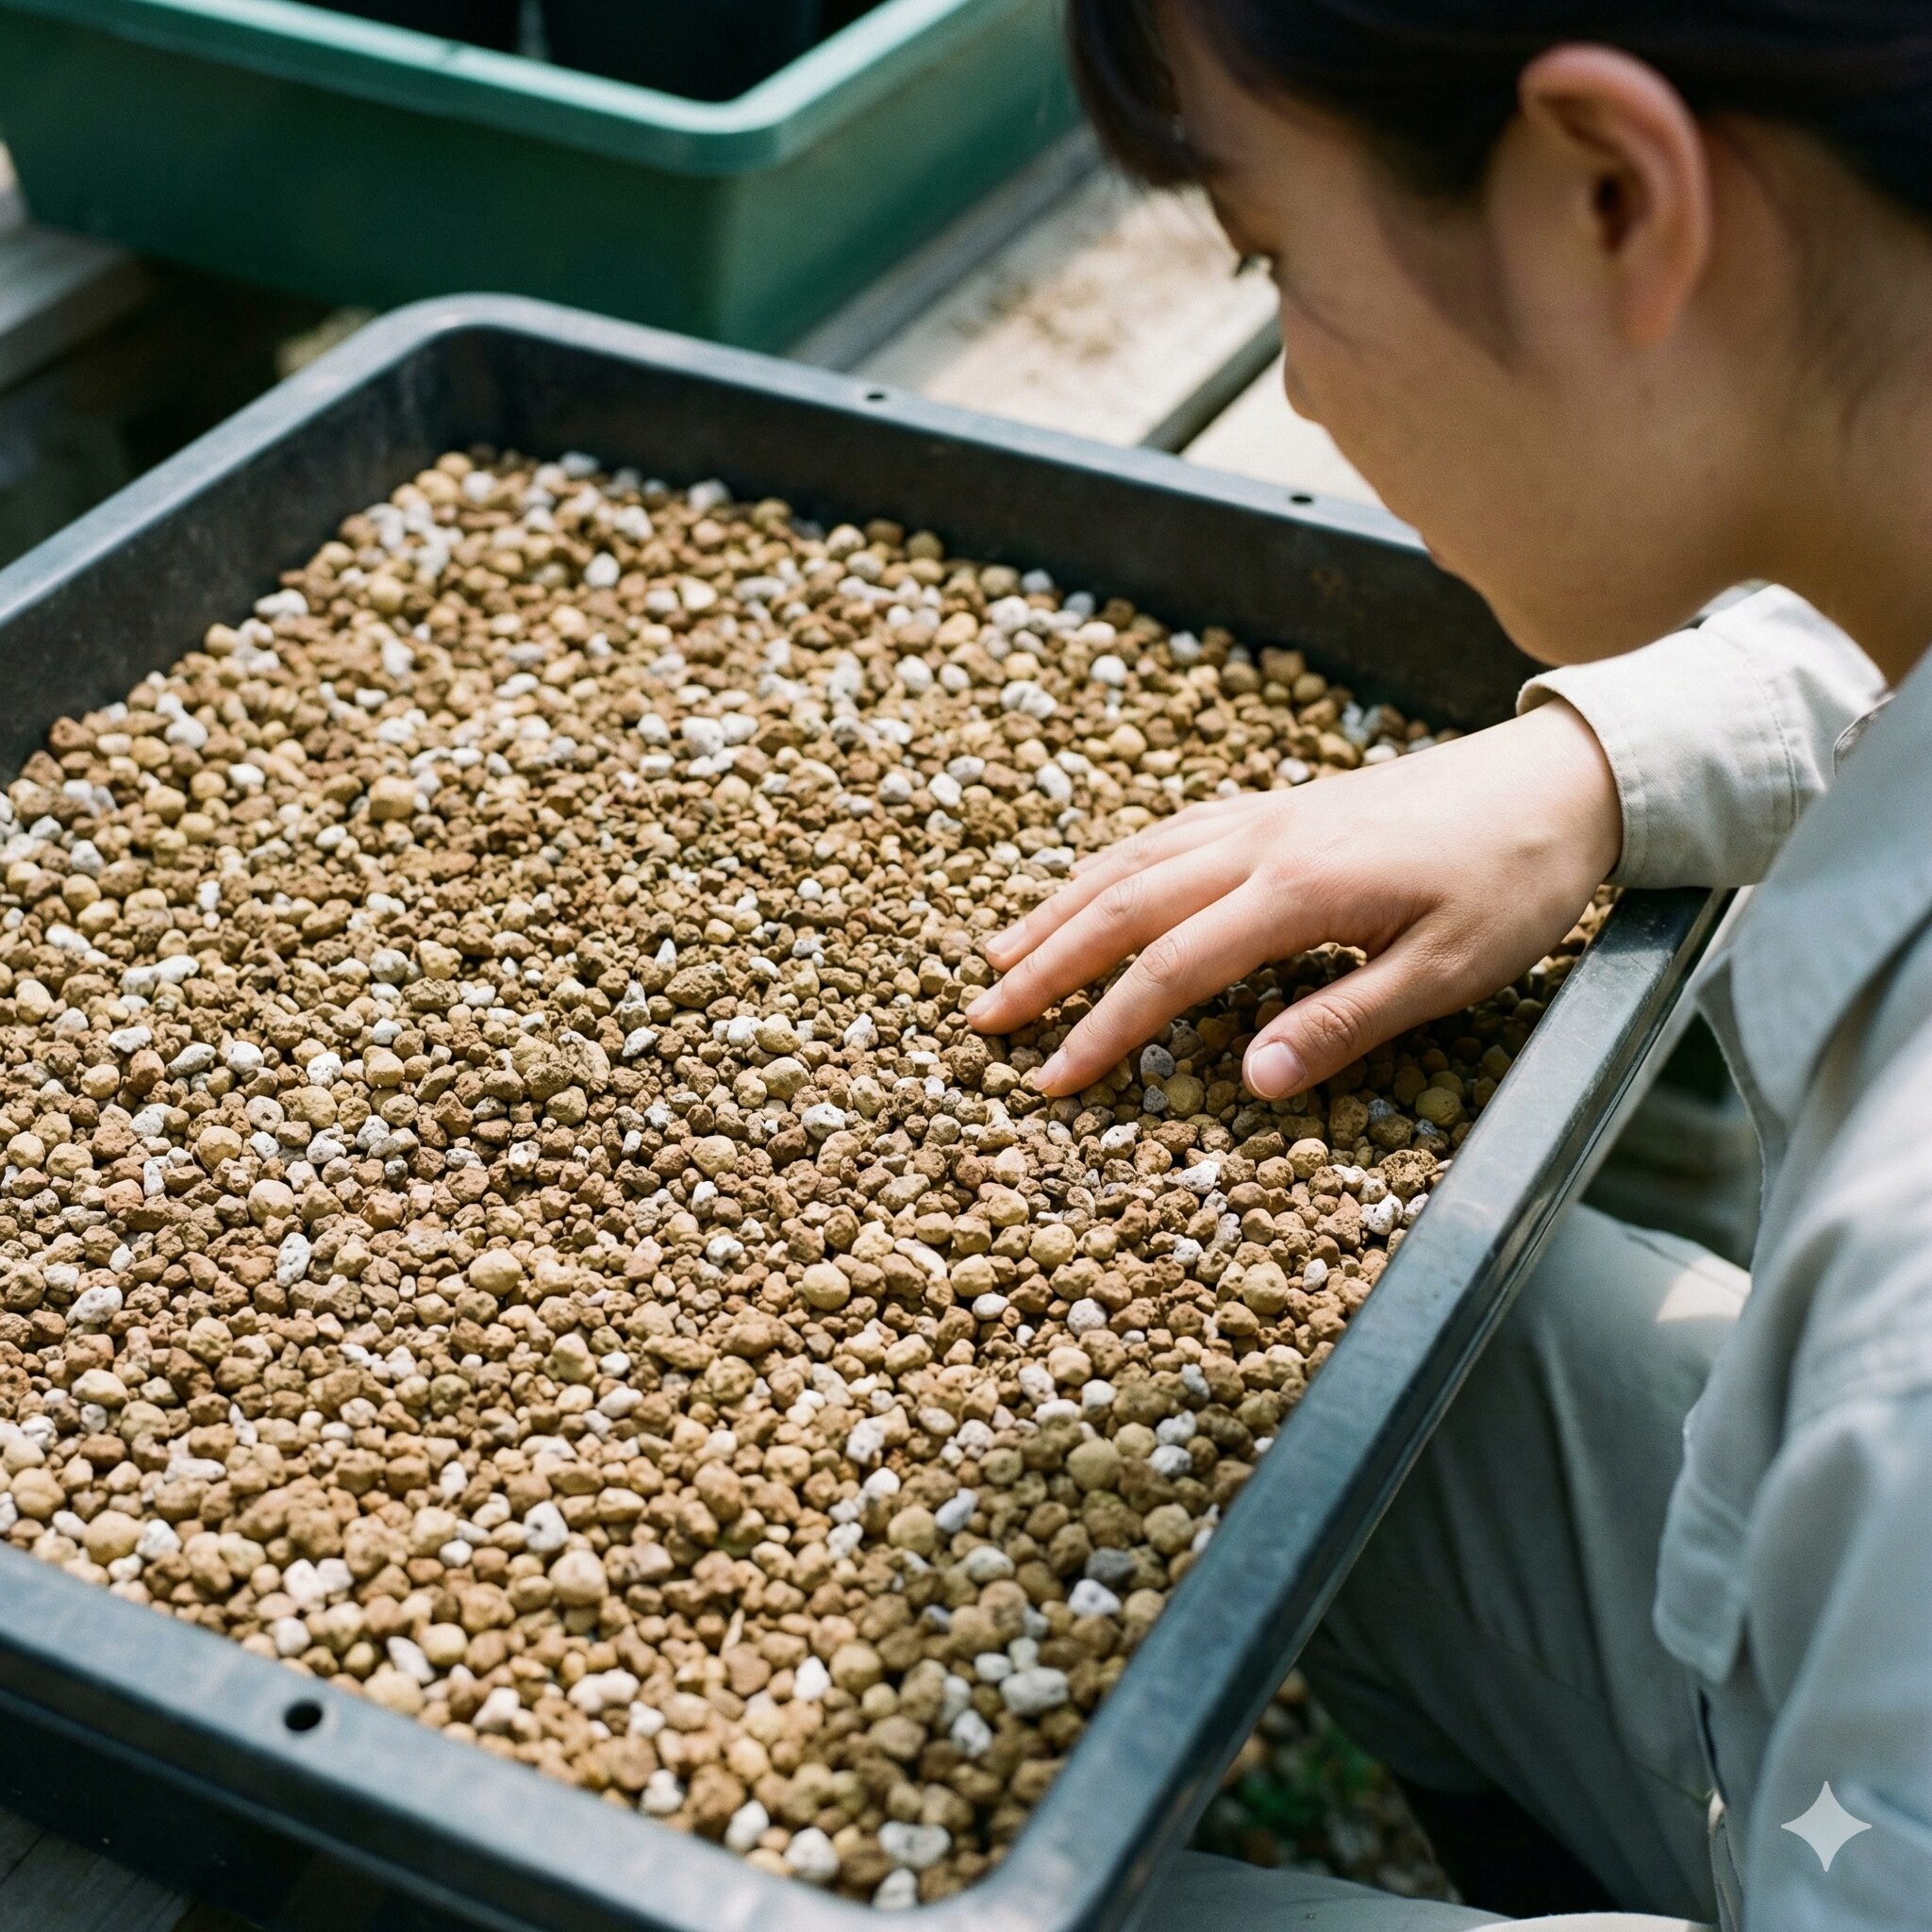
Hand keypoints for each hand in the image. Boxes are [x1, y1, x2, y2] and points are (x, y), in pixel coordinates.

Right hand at [965, 698, 1621, 1098]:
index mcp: (1298, 891)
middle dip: (1048, 964)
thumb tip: (1248, 1082)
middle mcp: (1263, 843)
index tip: (1050, 1079)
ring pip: (1136, 858)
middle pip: (1126, 905)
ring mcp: (1268, 814)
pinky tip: (1095, 885)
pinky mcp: (1283, 804)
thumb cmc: (1516, 882)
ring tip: (1004, 951)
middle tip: (983, 1015)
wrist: (1563, 778)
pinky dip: (1114, 863)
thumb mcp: (1451, 970)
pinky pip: (1172, 830)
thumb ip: (1344, 1023)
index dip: (1103, 1029)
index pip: (1170, 969)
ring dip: (1063, 907)